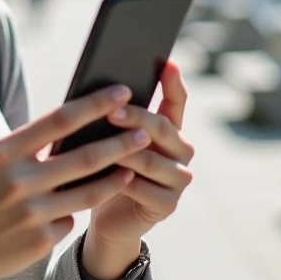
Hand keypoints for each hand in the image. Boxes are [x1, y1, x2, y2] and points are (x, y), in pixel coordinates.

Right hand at [0, 83, 151, 279]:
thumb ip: (24, 147)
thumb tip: (69, 127)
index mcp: (3, 152)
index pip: (59, 120)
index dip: (94, 105)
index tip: (121, 92)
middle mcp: (18, 180)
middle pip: (85, 156)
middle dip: (121, 143)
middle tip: (147, 132)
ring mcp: (31, 212)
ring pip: (89, 192)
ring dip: (117, 177)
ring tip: (134, 167)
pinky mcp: (40, 240)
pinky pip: (69, 220)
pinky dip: (72, 213)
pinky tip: (70, 210)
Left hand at [88, 61, 194, 254]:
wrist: (107, 217)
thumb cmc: (105, 170)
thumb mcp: (109, 140)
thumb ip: (115, 120)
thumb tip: (99, 93)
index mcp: (168, 130)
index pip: (176, 101)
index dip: (174, 82)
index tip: (167, 62)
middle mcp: (181, 151)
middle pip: (161, 128)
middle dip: (135, 117)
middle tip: (111, 111)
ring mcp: (178, 179)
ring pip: (151, 159)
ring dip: (124, 152)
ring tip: (100, 146)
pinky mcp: (168, 204)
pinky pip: (143, 188)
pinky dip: (120, 182)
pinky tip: (103, 178)